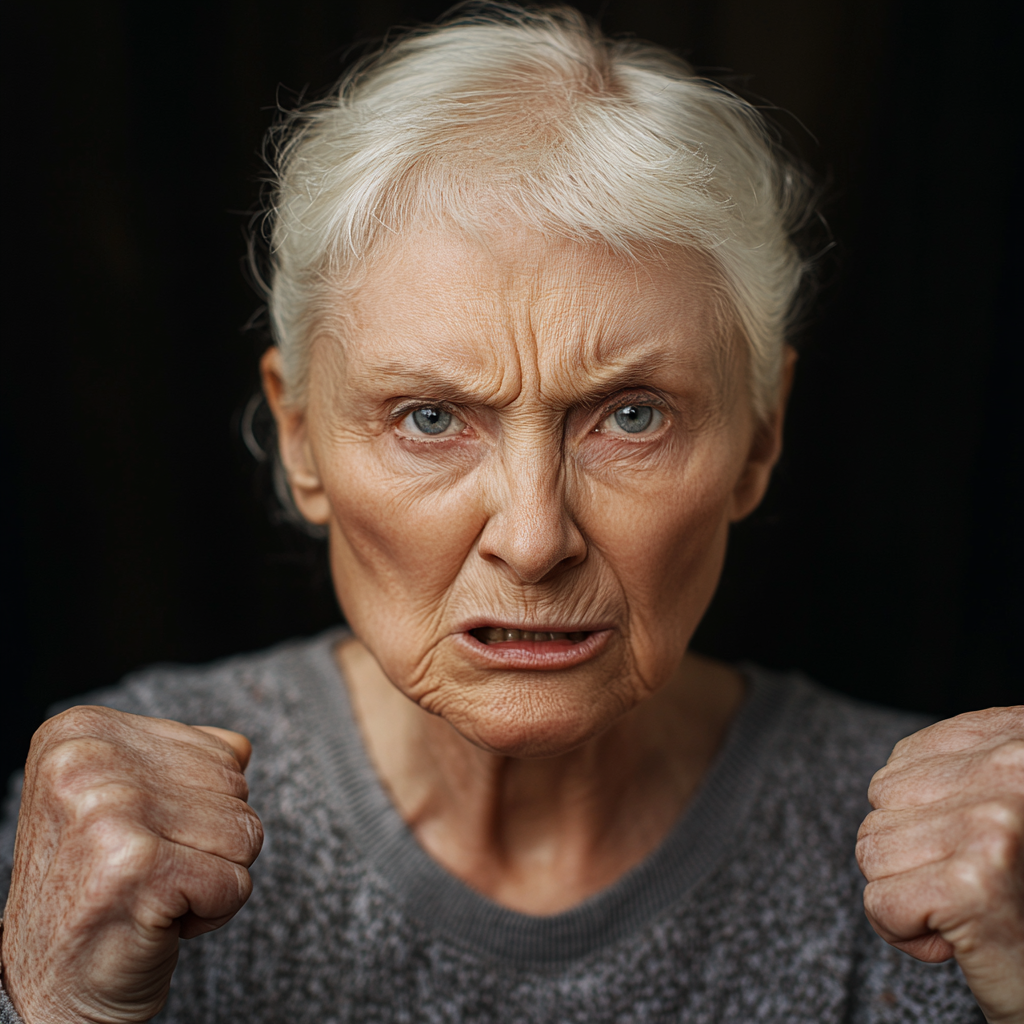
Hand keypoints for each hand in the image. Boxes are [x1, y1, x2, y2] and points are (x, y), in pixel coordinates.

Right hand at [1, 706, 262, 1022]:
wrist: (49, 991)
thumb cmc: (97, 889)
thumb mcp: (128, 802)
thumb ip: (184, 762)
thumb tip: (241, 747)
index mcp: (82, 731)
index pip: (220, 752)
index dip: (200, 809)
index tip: (140, 839)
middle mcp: (86, 759)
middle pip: (236, 788)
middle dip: (209, 841)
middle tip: (147, 871)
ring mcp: (109, 811)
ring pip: (244, 832)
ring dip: (213, 876)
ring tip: (152, 893)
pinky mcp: (137, 866)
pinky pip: (237, 882)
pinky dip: (212, 912)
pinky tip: (157, 921)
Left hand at [857, 706, 1023, 1023]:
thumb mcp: (1001, 805)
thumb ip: (960, 773)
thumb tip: (889, 777)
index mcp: (1017, 734)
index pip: (905, 758)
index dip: (919, 816)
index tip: (970, 849)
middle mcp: (1014, 767)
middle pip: (882, 799)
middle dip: (910, 854)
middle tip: (972, 885)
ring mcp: (993, 824)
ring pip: (873, 848)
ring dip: (907, 892)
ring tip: (969, 908)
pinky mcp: (974, 885)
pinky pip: (881, 903)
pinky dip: (904, 932)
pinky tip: (959, 940)